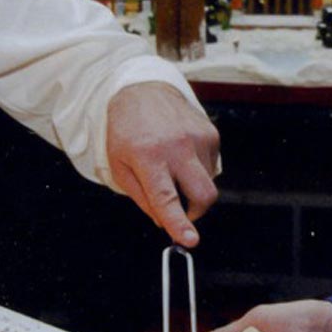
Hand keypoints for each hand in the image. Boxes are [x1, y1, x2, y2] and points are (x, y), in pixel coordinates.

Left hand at [106, 81, 219, 246]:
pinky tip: (181, 153)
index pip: (166, 197)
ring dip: (192, 185)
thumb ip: (143, 198)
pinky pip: (211, 165)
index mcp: (148, 157)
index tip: (190, 240)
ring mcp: (198, 138)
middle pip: (203, 195)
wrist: (142, 90)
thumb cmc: (126, 131)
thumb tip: (165, 222)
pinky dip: (197, 168)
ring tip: (172, 166)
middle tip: (181, 210)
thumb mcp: (120, 166)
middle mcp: (177, 146)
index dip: (179, 222)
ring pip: (208, 182)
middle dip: (196, 212)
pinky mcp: (211, 132)